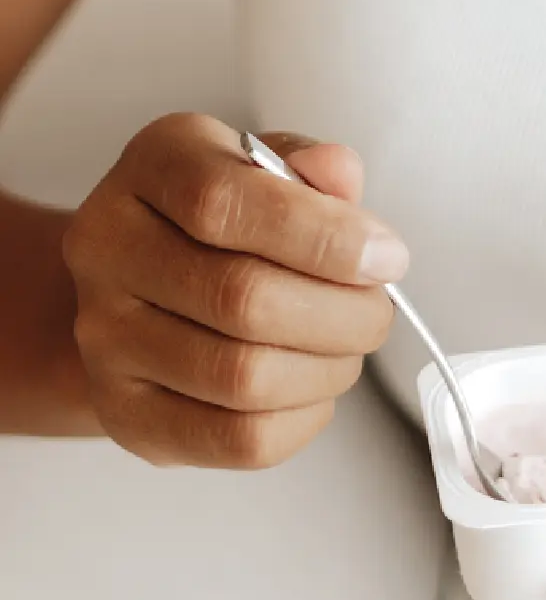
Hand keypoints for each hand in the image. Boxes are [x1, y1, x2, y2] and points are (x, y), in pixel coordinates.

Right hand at [62, 117, 405, 468]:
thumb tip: (337, 177)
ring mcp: (104, 339)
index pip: (225, 203)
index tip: (388, 257)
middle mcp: (108, 251)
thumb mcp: (270, 161)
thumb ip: (312, 166)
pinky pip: (230, 438)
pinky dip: (300, 419)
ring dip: (326, 368)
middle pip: (241, 298)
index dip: (323, 236)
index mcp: (152, 167)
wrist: (140, 281)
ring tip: (349, 347)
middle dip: (341, 312)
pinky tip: (316, 388)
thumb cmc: (227, 213)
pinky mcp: (122, 412)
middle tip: (379, 311)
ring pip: (239, 375)